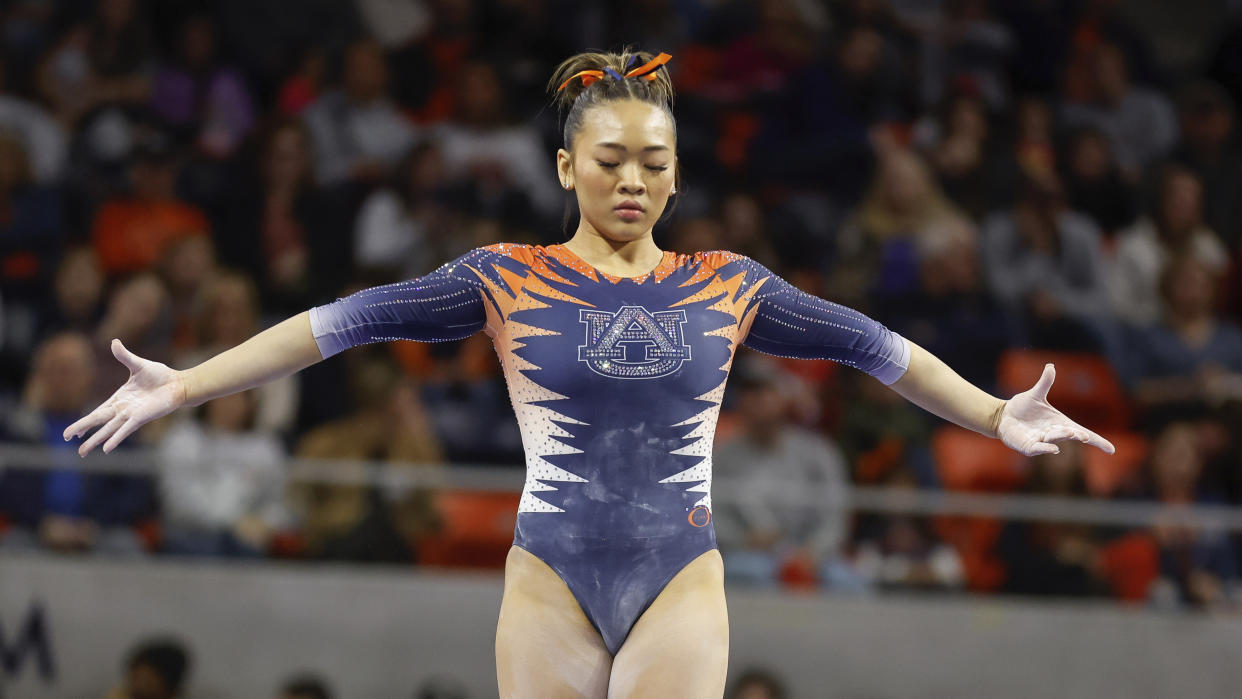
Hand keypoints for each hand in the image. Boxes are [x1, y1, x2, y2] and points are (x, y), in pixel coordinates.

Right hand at [63, 339, 186, 455]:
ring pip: (108, 430)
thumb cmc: (160, 375)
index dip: (85, 421)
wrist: (178, 383)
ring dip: (95, 440)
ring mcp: (131, 415)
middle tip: (65, 437)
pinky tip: (106, 448)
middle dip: (82, 429)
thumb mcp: (138, 364)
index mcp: (119, 399)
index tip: (72, 431)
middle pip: (97, 421)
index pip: (98, 412)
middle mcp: (123, 409)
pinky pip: (125, 430)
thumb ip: (124, 356)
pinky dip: (116, 438)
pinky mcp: (141, 418)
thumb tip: (114, 341)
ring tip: (82, 452)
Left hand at [997, 363, 1114, 456]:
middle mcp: (1053, 434)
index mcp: (1060, 423)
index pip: (1082, 433)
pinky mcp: (1028, 446)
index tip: (1111, 450)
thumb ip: (1044, 383)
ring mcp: (1041, 441)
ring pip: (1054, 441)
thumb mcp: (1035, 394)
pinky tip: (1053, 449)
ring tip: (1070, 433)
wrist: (1004, 416)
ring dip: (1062, 438)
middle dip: (1077, 435)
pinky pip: (1038, 449)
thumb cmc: (1023, 407)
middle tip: (1083, 435)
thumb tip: (1050, 366)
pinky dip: (1045, 449)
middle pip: (1069, 435)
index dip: (1097, 441)